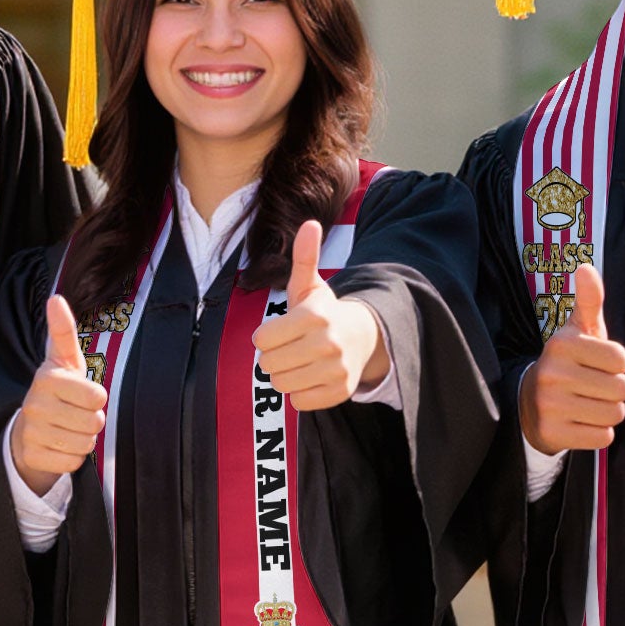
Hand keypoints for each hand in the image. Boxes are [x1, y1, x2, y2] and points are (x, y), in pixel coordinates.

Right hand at [9, 295, 106, 495]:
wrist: (28, 430)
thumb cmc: (57, 391)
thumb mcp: (63, 360)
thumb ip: (63, 331)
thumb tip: (56, 298)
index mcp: (47, 377)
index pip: (97, 396)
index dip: (96, 398)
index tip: (83, 393)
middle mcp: (35, 404)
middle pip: (94, 422)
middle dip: (92, 421)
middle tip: (76, 414)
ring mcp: (31, 432)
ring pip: (85, 444)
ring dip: (84, 439)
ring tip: (68, 429)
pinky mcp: (32, 456)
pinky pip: (73, 463)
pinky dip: (72, 457)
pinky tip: (59, 446)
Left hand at [251, 220, 386, 410]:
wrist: (362, 338)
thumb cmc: (324, 312)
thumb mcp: (311, 285)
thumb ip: (304, 257)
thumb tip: (310, 223)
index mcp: (315, 317)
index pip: (261, 340)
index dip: (264, 337)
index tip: (279, 332)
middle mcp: (327, 344)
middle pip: (268, 365)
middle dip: (272, 357)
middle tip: (289, 348)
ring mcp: (336, 370)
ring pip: (281, 385)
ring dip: (284, 375)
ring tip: (299, 361)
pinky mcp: (340, 392)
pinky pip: (299, 402)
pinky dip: (300, 392)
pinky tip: (310, 376)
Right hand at [518, 262, 624, 451]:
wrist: (528, 403)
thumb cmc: (567, 363)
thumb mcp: (577, 331)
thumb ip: (589, 301)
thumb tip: (586, 267)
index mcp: (562, 344)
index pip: (622, 360)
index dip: (617, 365)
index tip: (597, 364)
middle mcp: (552, 373)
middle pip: (622, 389)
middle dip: (614, 391)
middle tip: (592, 387)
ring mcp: (550, 405)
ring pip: (614, 414)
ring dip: (607, 412)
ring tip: (587, 404)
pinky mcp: (552, 433)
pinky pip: (602, 437)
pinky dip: (597, 433)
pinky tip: (580, 422)